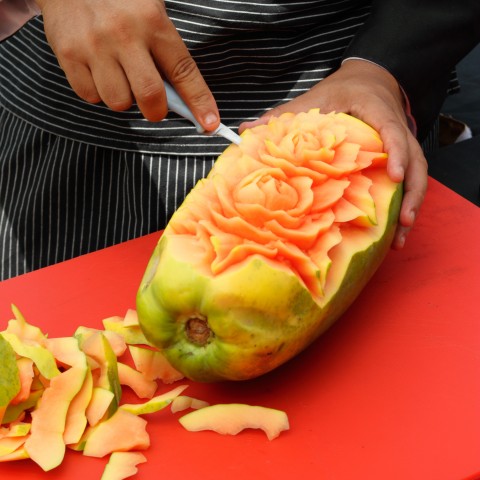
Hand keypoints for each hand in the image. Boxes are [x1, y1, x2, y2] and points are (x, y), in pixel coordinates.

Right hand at [36, 0, 219, 129]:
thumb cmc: (118, 1)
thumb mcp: (149, 13)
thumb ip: (164, 52)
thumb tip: (181, 98)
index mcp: (152, 22)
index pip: (183, 72)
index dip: (199, 102)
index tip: (209, 123)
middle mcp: (124, 34)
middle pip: (150, 96)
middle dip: (156, 111)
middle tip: (153, 106)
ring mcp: (94, 45)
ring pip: (119, 101)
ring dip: (123, 98)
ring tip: (118, 75)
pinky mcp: (68, 54)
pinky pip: (90, 96)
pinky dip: (97, 92)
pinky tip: (97, 71)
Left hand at [239, 59, 427, 248]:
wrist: (367, 80)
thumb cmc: (341, 92)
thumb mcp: (314, 99)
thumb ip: (284, 114)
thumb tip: (245, 128)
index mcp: (377, 112)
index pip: (393, 132)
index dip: (397, 153)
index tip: (395, 176)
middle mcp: (396, 129)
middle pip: (416, 162)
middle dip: (412, 194)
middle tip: (403, 222)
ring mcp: (402, 145)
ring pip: (417, 176)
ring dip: (411, 206)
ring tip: (400, 237)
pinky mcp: (400, 157)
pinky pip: (409, 181)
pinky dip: (404, 204)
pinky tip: (395, 228)